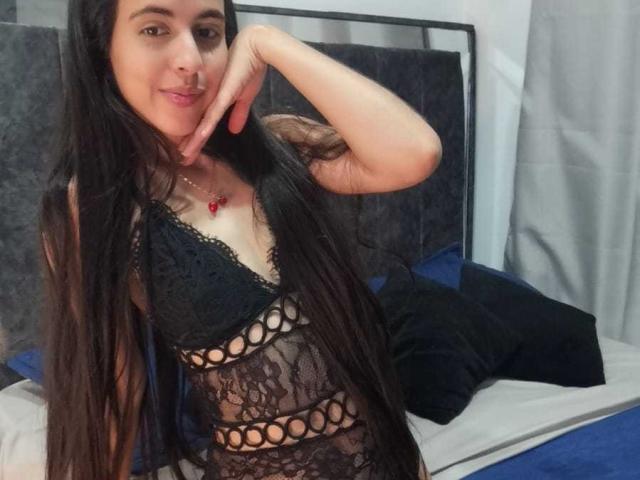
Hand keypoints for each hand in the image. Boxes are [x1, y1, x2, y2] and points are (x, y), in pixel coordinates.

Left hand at [180, 25, 270, 163]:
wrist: (254, 48)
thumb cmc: (249, 68)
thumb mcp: (245, 96)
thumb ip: (238, 113)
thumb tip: (234, 131)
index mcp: (216, 101)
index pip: (205, 125)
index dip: (197, 140)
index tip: (190, 153)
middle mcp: (212, 101)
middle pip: (199, 127)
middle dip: (191, 145)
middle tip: (183, 160)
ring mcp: (215, 98)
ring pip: (202, 125)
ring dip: (193, 142)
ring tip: (184, 157)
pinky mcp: (223, 96)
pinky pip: (212, 116)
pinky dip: (203, 129)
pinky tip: (196, 140)